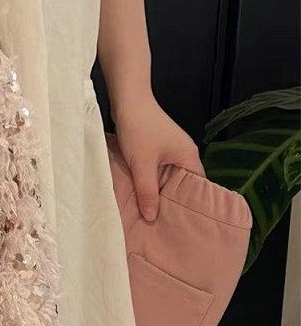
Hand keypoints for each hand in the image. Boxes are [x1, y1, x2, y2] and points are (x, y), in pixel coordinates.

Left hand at [112, 92, 204, 221]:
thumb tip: (152, 217)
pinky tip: (141, 193)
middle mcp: (183, 154)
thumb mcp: (142, 164)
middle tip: (165, 224)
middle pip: (183, 184)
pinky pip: (156, 170)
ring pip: (167, 178)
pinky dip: (150, 181)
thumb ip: (147, 191)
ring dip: (159, 192)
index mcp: (189, 156)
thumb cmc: (139, 129)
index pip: (199, 187)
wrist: (127, 101)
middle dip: (173, 202)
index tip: (183, 224)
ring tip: (152, 214)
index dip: (192, 205)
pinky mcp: (155, 148)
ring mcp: (169, 150)